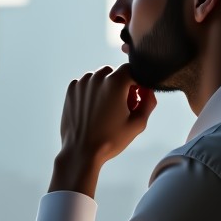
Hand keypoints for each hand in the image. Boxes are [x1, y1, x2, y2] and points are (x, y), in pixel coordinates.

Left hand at [49, 65, 156, 197]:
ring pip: (100, 77)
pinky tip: (94, 110)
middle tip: (122, 106)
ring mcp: (82, 83)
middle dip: (121, 85)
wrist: (81, 151)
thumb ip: (149, 102)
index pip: (132, 69)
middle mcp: (97, 77)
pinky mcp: (71, 90)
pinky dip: (92, 92)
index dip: (137, 82)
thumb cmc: (110, 139)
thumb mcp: (138, 123)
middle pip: (115, 72)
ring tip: (107, 110)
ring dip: (106, 87)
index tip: (137, 97)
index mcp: (115, 82)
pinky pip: (86, 84)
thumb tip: (148, 90)